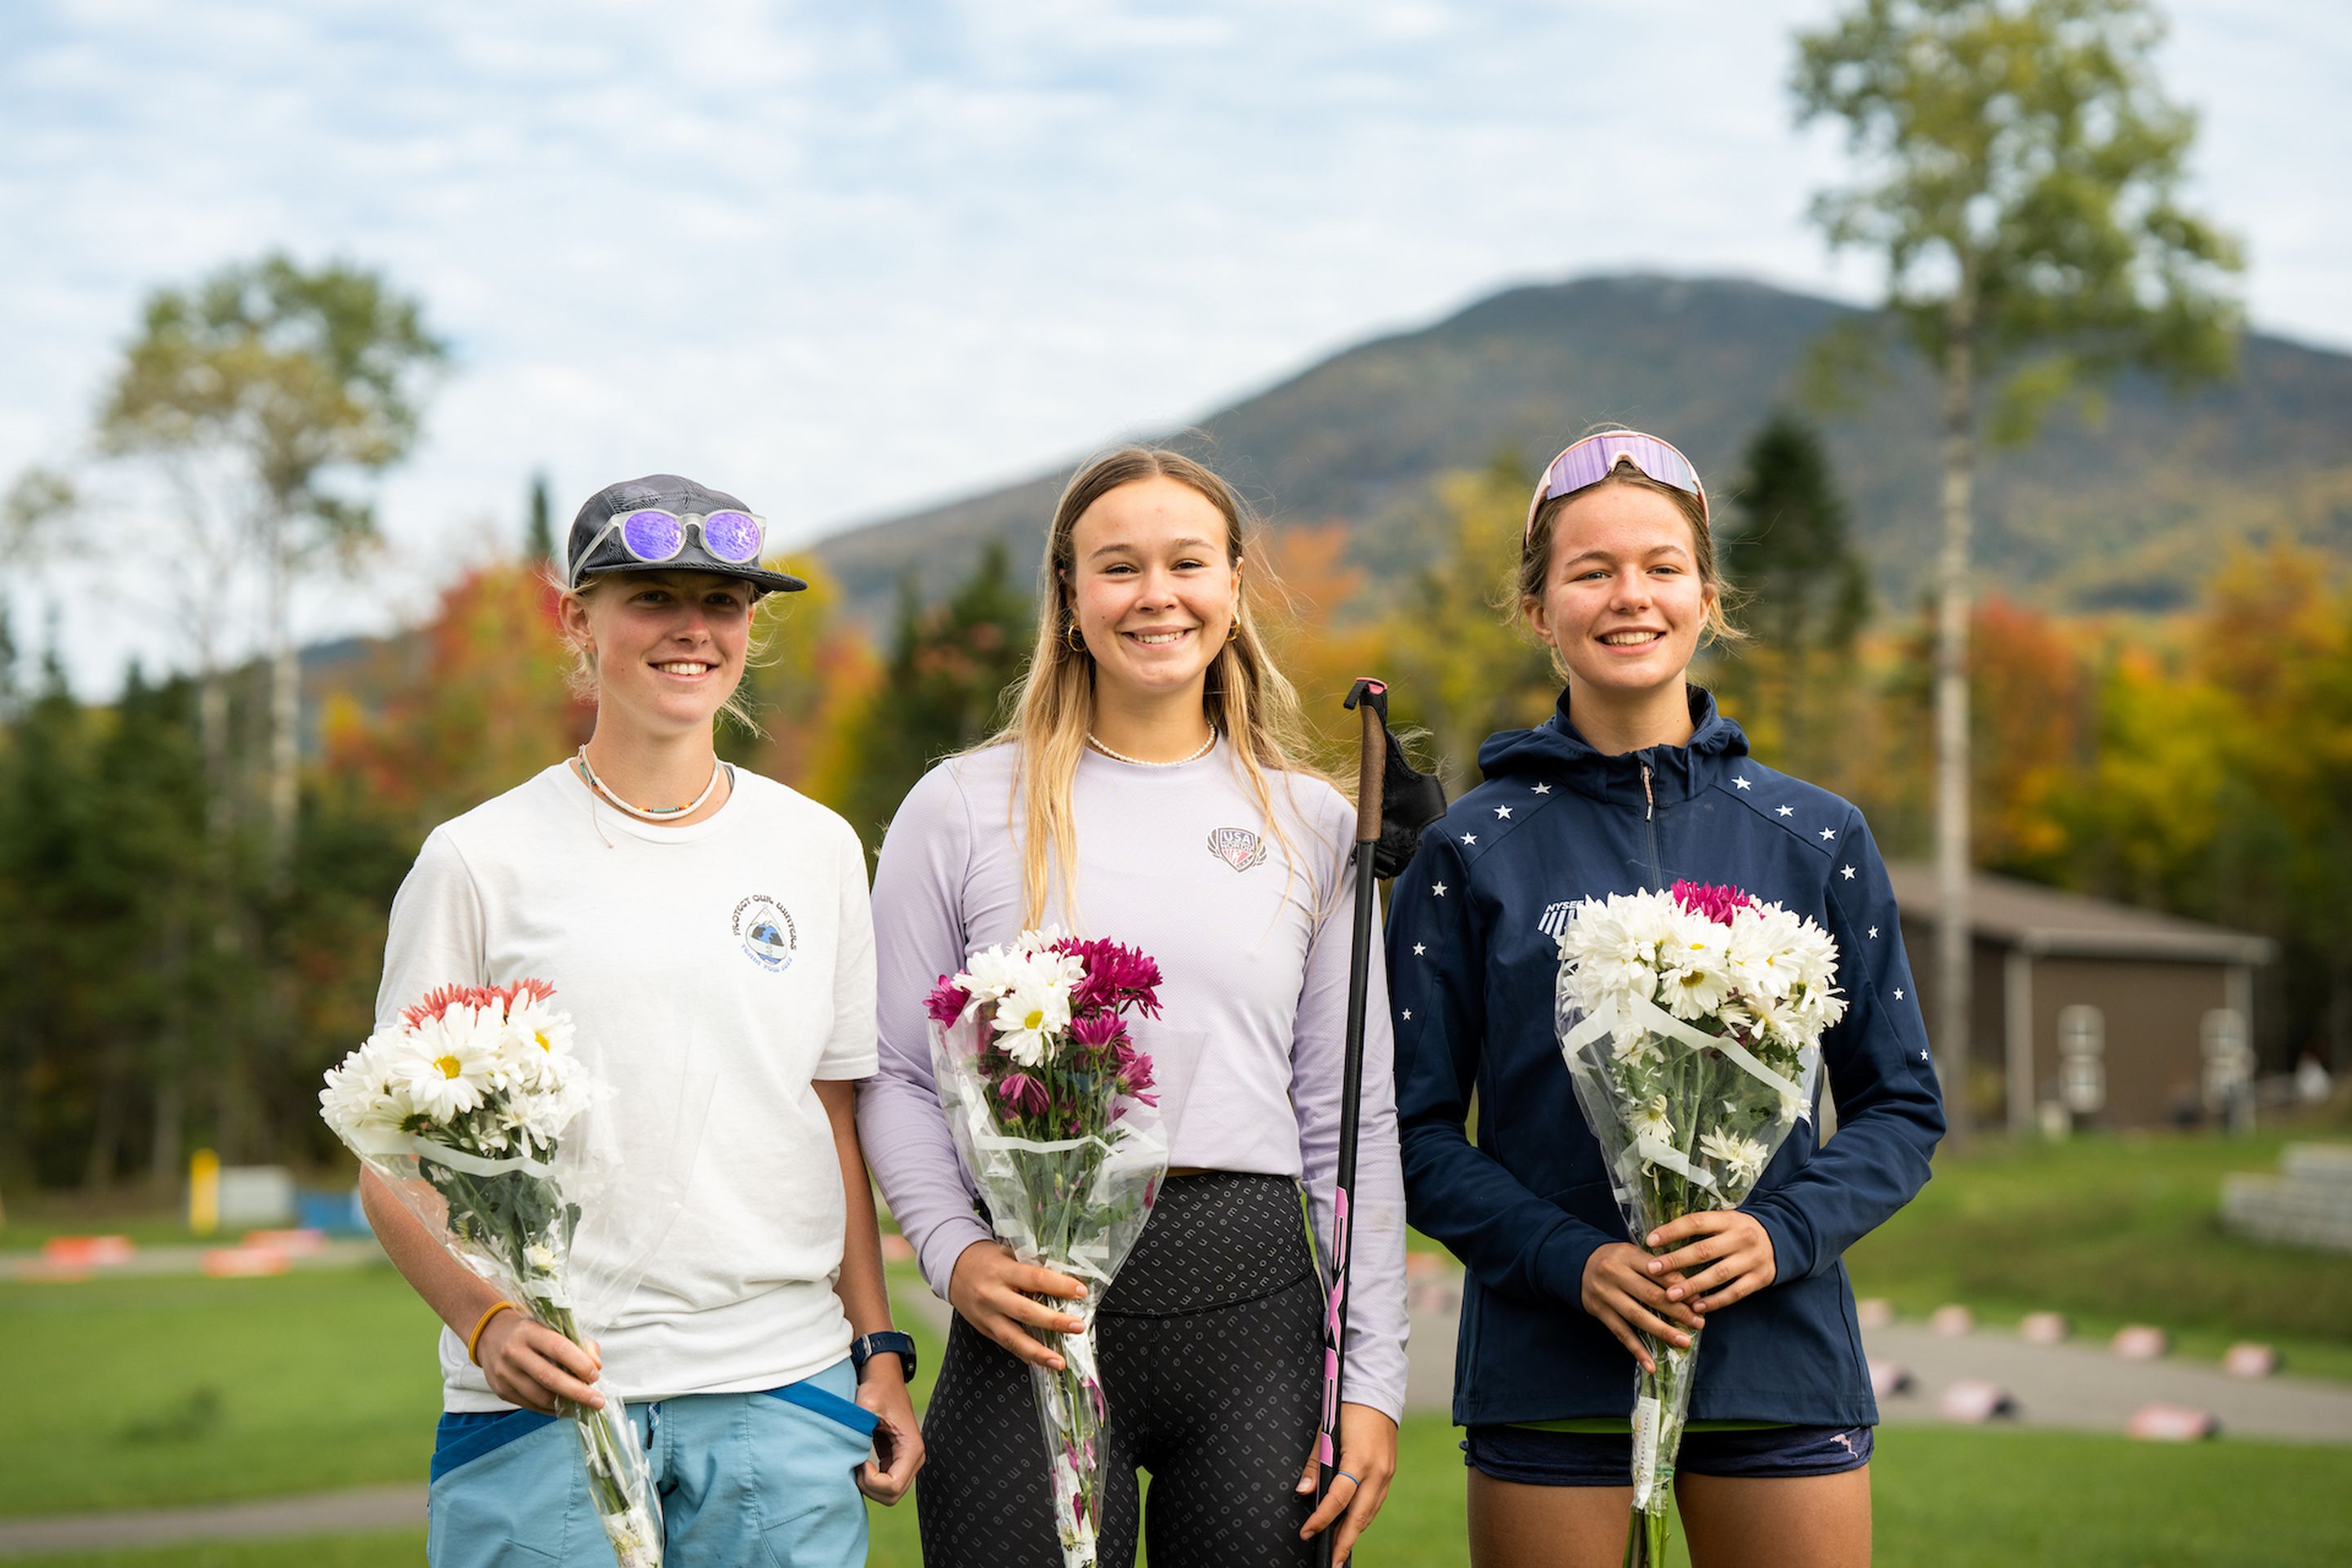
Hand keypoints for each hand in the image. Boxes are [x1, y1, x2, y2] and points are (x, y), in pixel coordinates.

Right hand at [477, 1312, 603, 1413]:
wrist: (491, 1335)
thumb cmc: (530, 1331)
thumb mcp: (552, 1325)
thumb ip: (578, 1342)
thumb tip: (596, 1366)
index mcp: (529, 1332)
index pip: (558, 1348)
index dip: (579, 1364)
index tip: (595, 1375)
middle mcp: (514, 1352)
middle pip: (549, 1377)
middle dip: (577, 1392)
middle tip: (598, 1401)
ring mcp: (505, 1374)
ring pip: (539, 1396)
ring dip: (565, 1404)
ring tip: (584, 1405)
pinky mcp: (501, 1391)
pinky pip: (530, 1405)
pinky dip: (551, 1409)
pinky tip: (566, 1408)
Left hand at [853, 1358, 923, 1504]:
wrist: (884, 1378)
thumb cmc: (877, 1389)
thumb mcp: (866, 1406)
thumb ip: (859, 1429)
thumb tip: (849, 1457)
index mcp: (911, 1448)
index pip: (893, 1487)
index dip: (871, 1481)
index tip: (858, 1461)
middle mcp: (914, 1458)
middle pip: (892, 1496)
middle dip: (869, 1487)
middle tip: (855, 1464)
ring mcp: (906, 1461)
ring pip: (889, 1494)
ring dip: (869, 1486)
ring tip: (856, 1462)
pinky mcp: (896, 1460)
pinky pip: (885, 1484)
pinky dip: (870, 1481)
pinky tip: (859, 1462)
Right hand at [947, 1240, 1088, 1369]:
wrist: (953, 1268)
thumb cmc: (986, 1259)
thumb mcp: (1008, 1254)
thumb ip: (1031, 1267)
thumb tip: (1065, 1279)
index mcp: (1001, 1271)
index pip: (1035, 1278)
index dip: (1060, 1286)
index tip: (1080, 1292)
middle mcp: (992, 1295)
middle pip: (1025, 1312)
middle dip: (1054, 1322)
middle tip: (1077, 1326)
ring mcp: (986, 1315)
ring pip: (1013, 1338)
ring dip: (1038, 1352)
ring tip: (1059, 1361)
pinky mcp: (984, 1329)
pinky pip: (1006, 1345)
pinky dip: (1025, 1355)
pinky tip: (1041, 1362)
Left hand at [1295, 1402, 1397, 1565]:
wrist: (1377, 1390)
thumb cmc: (1347, 1408)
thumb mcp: (1325, 1432)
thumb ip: (1315, 1464)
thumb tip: (1304, 1492)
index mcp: (1360, 1461)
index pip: (1338, 1500)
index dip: (1321, 1519)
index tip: (1307, 1532)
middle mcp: (1378, 1471)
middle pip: (1360, 1517)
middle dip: (1344, 1542)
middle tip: (1332, 1562)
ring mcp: (1387, 1473)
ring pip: (1369, 1512)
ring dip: (1354, 1532)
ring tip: (1338, 1549)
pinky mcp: (1389, 1471)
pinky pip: (1375, 1502)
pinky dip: (1363, 1516)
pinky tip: (1351, 1524)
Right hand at [1580, 1243, 1704, 1373]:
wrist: (1577, 1262)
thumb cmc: (1615, 1258)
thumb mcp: (1633, 1253)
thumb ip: (1656, 1267)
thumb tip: (1689, 1288)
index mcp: (1627, 1255)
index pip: (1658, 1271)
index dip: (1680, 1287)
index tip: (1699, 1301)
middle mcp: (1615, 1273)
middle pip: (1650, 1294)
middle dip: (1677, 1310)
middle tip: (1699, 1323)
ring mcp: (1605, 1294)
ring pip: (1636, 1316)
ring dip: (1662, 1331)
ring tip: (1683, 1342)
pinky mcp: (1599, 1311)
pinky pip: (1620, 1333)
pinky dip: (1636, 1350)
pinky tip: (1651, 1365)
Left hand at [1645, 1210, 1776, 1313]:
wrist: (1782, 1239)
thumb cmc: (1740, 1231)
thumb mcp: (1725, 1221)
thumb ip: (1701, 1228)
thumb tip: (1662, 1236)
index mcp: (1728, 1219)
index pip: (1696, 1222)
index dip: (1672, 1231)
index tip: (1650, 1241)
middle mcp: (1741, 1238)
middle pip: (1704, 1250)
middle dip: (1676, 1261)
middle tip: (1653, 1269)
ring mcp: (1752, 1259)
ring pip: (1718, 1274)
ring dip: (1692, 1286)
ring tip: (1670, 1295)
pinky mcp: (1760, 1279)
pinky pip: (1735, 1293)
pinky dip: (1715, 1301)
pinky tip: (1697, 1307)